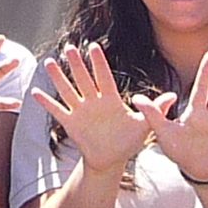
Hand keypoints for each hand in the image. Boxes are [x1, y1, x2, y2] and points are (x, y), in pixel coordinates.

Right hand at [32, 41, 153, 171]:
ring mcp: (81, 111)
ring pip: (68, 91)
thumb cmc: (128, 141)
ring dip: (59, 78)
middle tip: (69, 47)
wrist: (112, 160)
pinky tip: (35, 93)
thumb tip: (173, 96)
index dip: (99, 63)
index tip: (94, 46)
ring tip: (49, 62)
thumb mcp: (144, 126)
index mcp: (111, 100)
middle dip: (77, 64)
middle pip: (84, 79)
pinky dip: (47, 103)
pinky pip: (57, 111)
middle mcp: (94, 102)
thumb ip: (154, 110)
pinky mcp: (71, 124)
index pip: (104, 77)